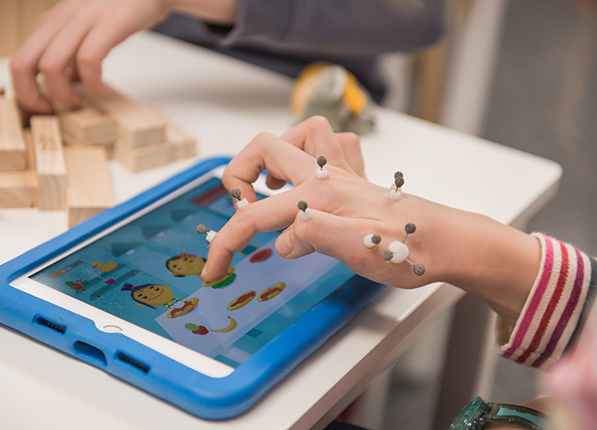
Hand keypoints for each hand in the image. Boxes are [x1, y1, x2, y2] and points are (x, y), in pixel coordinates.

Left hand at [10, 0, 171, 112]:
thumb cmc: (119, 11)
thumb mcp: (85, 30)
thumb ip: (73, 53)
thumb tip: (70, 81)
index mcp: (50, 23)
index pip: (20, 60)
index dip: (24, 91)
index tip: (44, 106)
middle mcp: (60, 20)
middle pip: (24, 63)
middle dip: (32, 96)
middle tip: (54, 110)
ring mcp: (83, 21)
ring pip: (51, 65)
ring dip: (63, 94)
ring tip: (80, 102)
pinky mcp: (109, 24)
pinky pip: (88, 59)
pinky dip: (92, 82)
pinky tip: (101, 90)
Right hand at [203, 117, 540, 325]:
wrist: (447, 242)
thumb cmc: (411, 250)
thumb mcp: (360, 252)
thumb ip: (315, 235)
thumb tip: (279, 237)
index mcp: (319, 197)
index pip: (255, 216)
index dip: (225, 243)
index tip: (213, 269)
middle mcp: (327, 177)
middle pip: (263, 149)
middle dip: (237, 176)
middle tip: (241, 211)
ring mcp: (340, 174)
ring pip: (297, 135)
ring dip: (273, 157)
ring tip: (270, 188)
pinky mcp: (353, 179)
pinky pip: (328, 146)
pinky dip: (310, 154)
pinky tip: (310, 179)